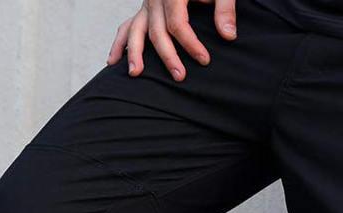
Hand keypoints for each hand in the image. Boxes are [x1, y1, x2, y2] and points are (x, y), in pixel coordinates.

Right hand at [107, 0, 236, 80]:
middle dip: (168, 56)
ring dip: (134, 52)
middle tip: (180, 77)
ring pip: (136, 29)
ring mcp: (146, 6)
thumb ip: (225, 9)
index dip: (190, 43)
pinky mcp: (144, 11)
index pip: (177, 23)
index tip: (205, 60)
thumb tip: (228, 36)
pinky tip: (114, 61)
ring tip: (135, 73)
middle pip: (157, 31)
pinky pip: (127, 26)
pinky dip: (120, 43)